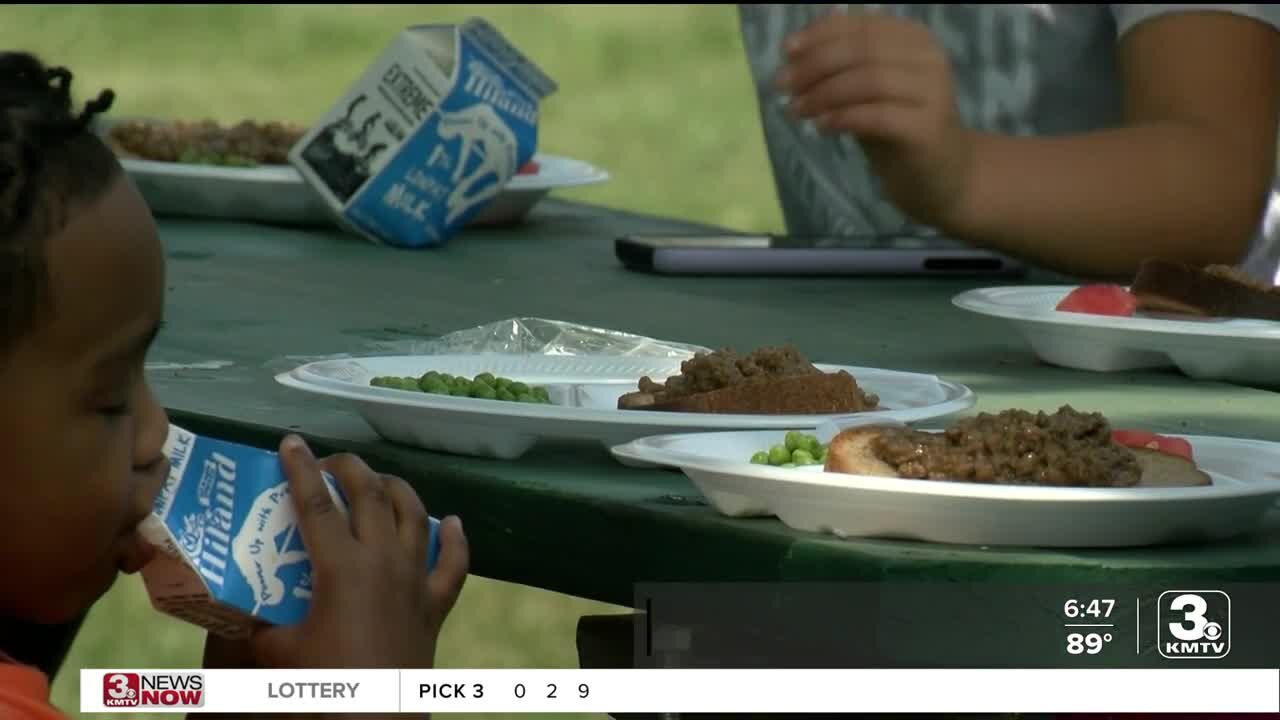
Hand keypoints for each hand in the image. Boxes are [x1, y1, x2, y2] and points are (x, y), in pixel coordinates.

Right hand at [246, 435, 468, 668]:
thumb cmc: (324, 687)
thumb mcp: (276, 651)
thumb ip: (258, 621)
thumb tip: (237, 603)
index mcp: (342, 567)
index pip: (316, 505)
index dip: (301, 469)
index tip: (291, 442)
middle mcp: (384, 561)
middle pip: (370, 495)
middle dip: (349, 468)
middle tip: (330, 462)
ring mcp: (415, 580)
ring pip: (414, 515)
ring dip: (396, 489)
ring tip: (378, 481)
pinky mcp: (436, 603)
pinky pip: (454, 564)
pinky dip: (455, 539)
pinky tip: (453, 522)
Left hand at [778, 11, 975, 227]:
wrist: (939, 175)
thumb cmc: (898, 126)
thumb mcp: (866, 89)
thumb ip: (841, 64)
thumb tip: (796, 44)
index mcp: (915, 38)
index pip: (862, 25)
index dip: (821, 34)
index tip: (786, 51)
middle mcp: (929, 58)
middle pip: (863, 49)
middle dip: (815, 65)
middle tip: (783, 85)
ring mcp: (933, 92)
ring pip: (870, 79)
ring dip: (824, 93)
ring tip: (797, 110)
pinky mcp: (927, 128)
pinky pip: (878, 115)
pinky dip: (844, 118)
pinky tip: (822, 127)